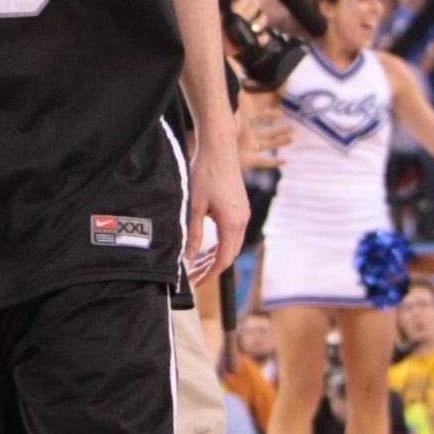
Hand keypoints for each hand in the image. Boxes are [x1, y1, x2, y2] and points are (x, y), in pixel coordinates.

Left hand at [185, 145, 248, 283]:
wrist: (219, 150)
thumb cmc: (205, 174)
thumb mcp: (194, 207)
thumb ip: (194, 234)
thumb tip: (190, 257)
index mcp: (231, 223)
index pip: (223, 259)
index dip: (210, 274)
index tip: (198, 282)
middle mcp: (242, 221)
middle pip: (229, 254)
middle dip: (212, 268)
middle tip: (195, 277)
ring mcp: (243, 214)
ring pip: (232, 244)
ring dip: (216, 256)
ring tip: (198, 265)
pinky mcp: (240, 208)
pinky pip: (233, 233)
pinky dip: (221, 244)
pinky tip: (208, 247)